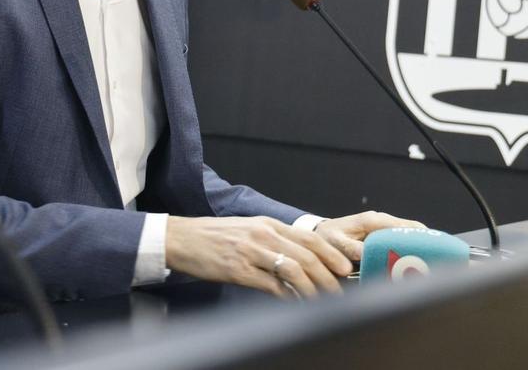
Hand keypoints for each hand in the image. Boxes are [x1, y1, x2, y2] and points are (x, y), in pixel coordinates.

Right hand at [166, 215, 351, 298]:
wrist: (181, 238)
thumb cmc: (215, 236)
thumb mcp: (248, 229)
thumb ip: (274, 241)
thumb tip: (300, 258)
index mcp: (268, 224)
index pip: (309, 237)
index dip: (331, 253)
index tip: (346, 267)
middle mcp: (263, 235)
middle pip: (307, 254)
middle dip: (328, 274)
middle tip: (340, 290)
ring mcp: (251, 252)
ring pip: (294, 270)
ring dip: (312, 289)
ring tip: (321, 301)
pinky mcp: (238, 270)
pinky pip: (271, 286)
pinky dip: (288, 296)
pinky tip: (294, 303)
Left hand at [313, 211, 426, 262]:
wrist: (318, 235)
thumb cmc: (326, 238)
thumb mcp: (335, 243)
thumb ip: (351, 249)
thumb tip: (369, 255)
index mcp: (373, 220)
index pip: (406, 226)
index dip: (422, 238)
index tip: (434, 252)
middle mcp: (381, 221)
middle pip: (412, 230)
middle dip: (425, 244)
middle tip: (438, 263)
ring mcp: (382, 227)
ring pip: (408, 235)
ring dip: (418, 248)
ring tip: (431, 266)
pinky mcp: (381, 236)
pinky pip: (400, 241)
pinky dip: (408, 250)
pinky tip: (414, 265)